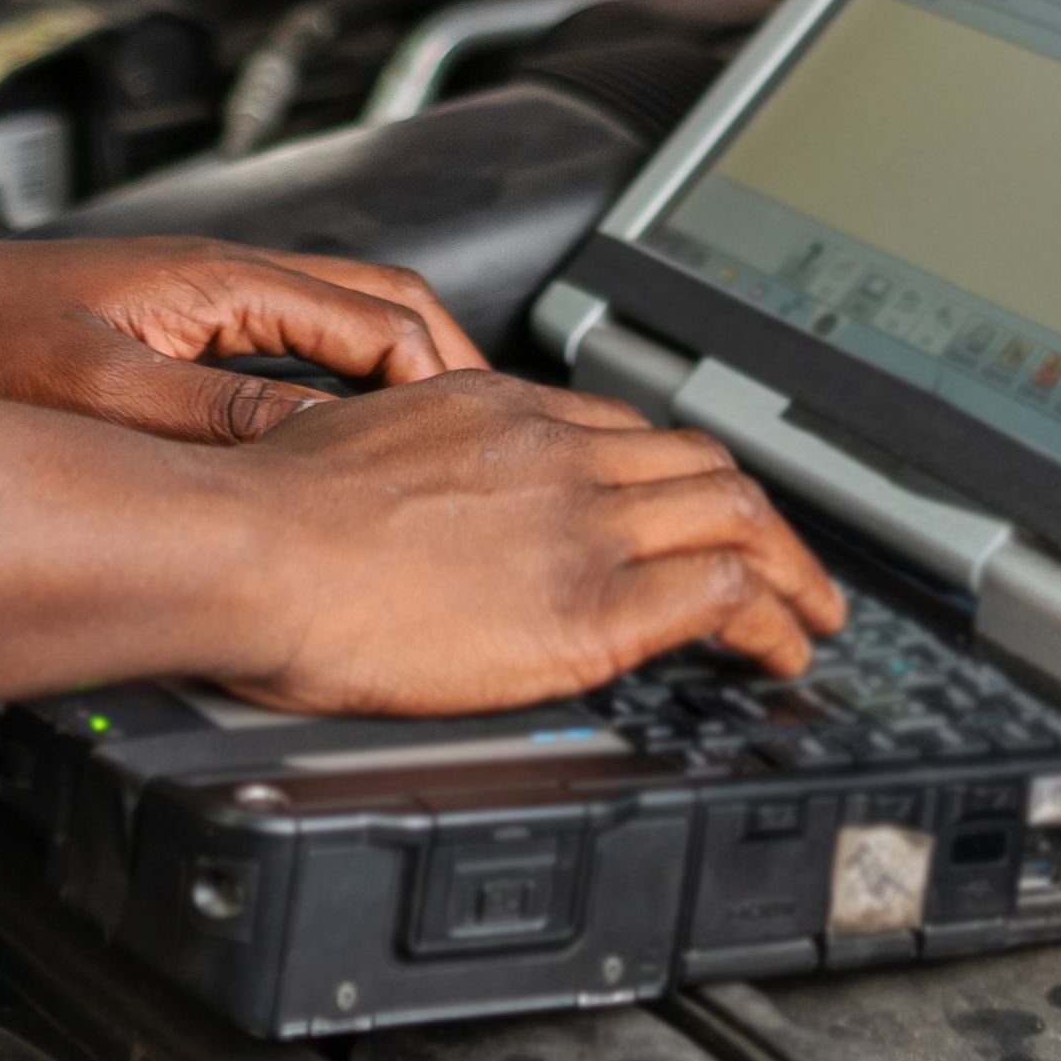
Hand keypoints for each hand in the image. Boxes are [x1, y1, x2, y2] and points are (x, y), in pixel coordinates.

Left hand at [0, 228, 477, 442]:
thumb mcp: (102, 394)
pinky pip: (293, 348)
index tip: (471, 449)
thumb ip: (216, 416)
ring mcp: (205, 299)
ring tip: (430, 452)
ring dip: (396, 379)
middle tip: (486, 448)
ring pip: (342, 324)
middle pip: (384, 306)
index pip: (383, 320)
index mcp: (226, 281)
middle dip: (446, 372)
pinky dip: (339, 390)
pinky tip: (331, 448)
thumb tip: (320, 449)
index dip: (440, 388)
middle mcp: (228, 277)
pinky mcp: (177, 329)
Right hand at [195, 373, 847, 713]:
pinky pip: (718, 592)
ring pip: (735, 516)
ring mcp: (579, 525)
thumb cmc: (261, 517)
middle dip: (764, 517)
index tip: (696, 514)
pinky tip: (777, 650)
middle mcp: (555, 454)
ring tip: (812, 615)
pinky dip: (766, 617)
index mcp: (495, 409)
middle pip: (704, 465)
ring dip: (790, 569)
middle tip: (790, 567)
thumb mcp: (347, 447)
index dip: (680, 479)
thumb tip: (406, 505)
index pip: (627, 433)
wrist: (248, 547)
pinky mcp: (588, 606)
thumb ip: (406, 466)